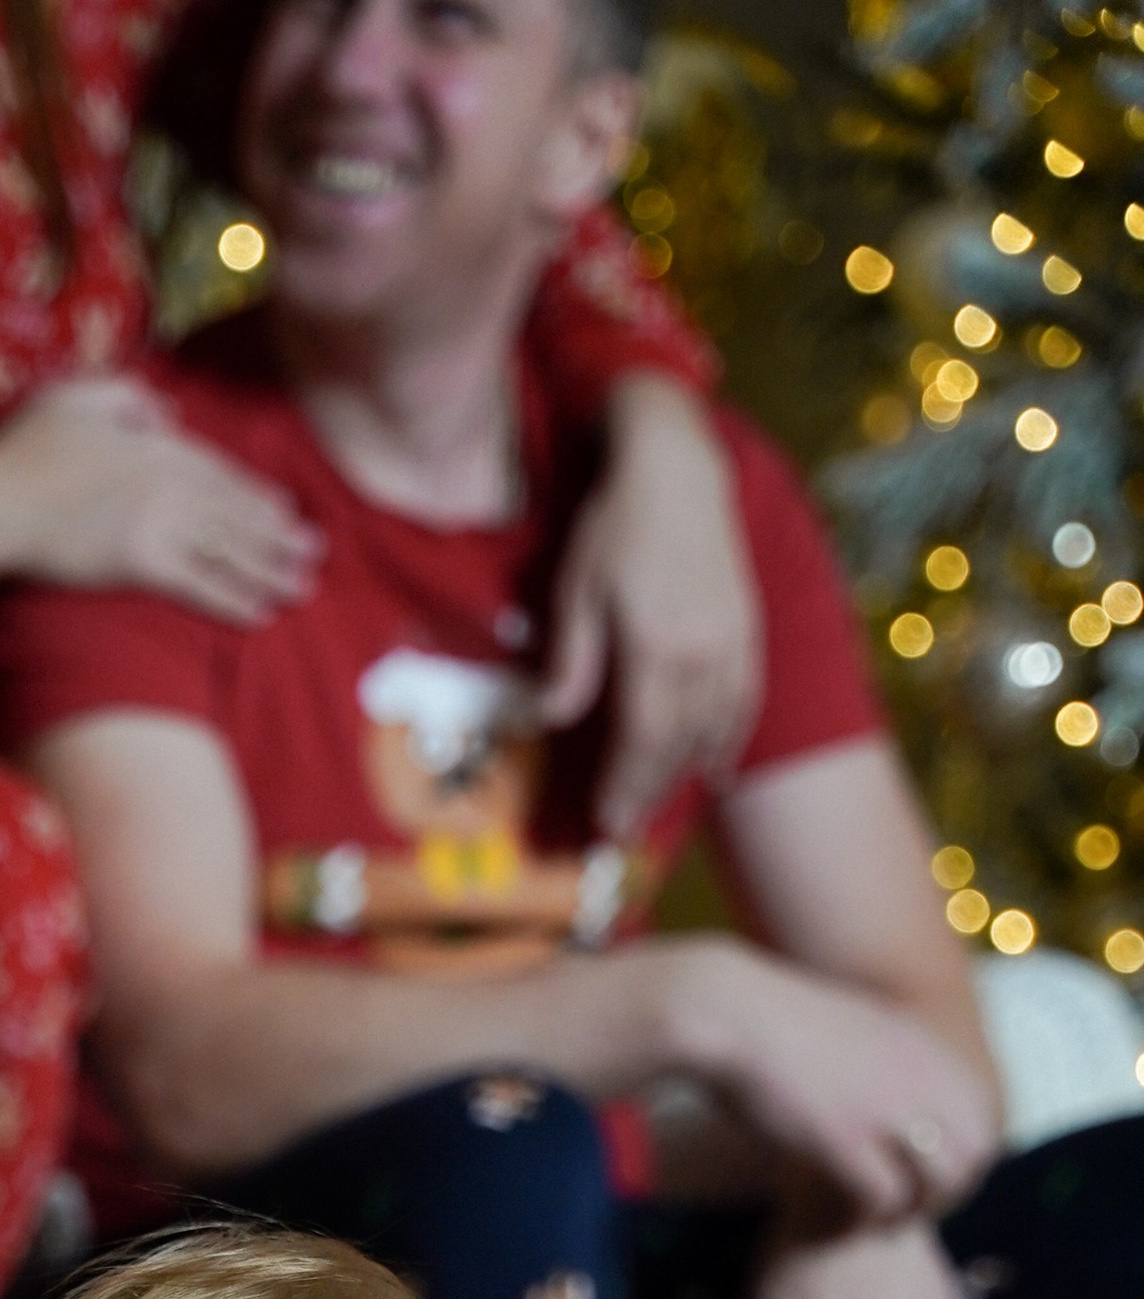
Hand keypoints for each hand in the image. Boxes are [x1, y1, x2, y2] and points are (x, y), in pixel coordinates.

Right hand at [0, 377, 320, 626]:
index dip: (257, 496)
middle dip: (279, 535)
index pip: (220, 471)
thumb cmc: (27, 446)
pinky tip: (261, 615)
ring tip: (302, 589)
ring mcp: (160, 521)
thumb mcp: (80, 394)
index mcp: (157, 442)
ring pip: (229, 548)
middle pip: (236, 511)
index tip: (285, 513)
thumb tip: (168, 414)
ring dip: (270, 571)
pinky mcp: (142, 561)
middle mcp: (170, 480)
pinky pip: (200, 583)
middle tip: (314, 555)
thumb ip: (131, 396)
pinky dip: (233, 599)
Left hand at [541, 376, 761, 839]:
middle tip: (626, 830)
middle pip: (680, 745)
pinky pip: (744, 699)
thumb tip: (551, 719)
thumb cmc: (617, 525)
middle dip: (651, 792)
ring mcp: (733, 642)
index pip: (643, 740)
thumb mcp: (577, 590)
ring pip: (716, 728)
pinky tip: (718, 765)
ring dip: (688, 771)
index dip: (627, 787)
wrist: (679, 468)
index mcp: (657, 648)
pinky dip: (731, 738)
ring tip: (662, 802)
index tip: (608, 824)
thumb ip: (572, 660)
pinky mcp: (748, 628)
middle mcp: (704, 654)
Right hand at [659, 939, 1001, 1228]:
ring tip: (876, 1223)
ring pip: (940, 1183)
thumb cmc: (774, 1028)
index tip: (925, 1186)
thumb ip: (888, 1064)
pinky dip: (869, 1218)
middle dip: (945, 1197)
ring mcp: (886, 1108)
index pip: (983, 1123)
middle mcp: (921, 1077)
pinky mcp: (846, 1138)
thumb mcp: (855, 1033)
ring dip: (911, 1212)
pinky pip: (886, 1198)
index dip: (962, 1165)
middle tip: (906, 1214)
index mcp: (928, 1051)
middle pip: (975, 1157)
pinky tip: (842, 1220)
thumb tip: (896, 1093)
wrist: (729, 1011)